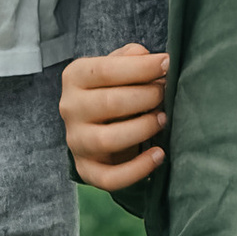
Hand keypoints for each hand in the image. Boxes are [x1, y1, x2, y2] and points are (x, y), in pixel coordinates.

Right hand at [61, 41, 168, 192]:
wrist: (96, 123)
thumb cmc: (113, 88)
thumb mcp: (117, 66)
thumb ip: (130, 57)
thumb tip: (146, 57)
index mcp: (75, 77)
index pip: (105, 70)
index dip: (140, 68)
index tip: (167, 64)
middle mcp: (69, 108)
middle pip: (109, 104)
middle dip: (146, 97)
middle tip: (165, 94)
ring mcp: (76, 141)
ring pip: (107, 140)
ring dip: (142, 129)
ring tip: (162, 119)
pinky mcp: (86, 169)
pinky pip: (109, 177)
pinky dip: (137, 170)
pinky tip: (159, 155)